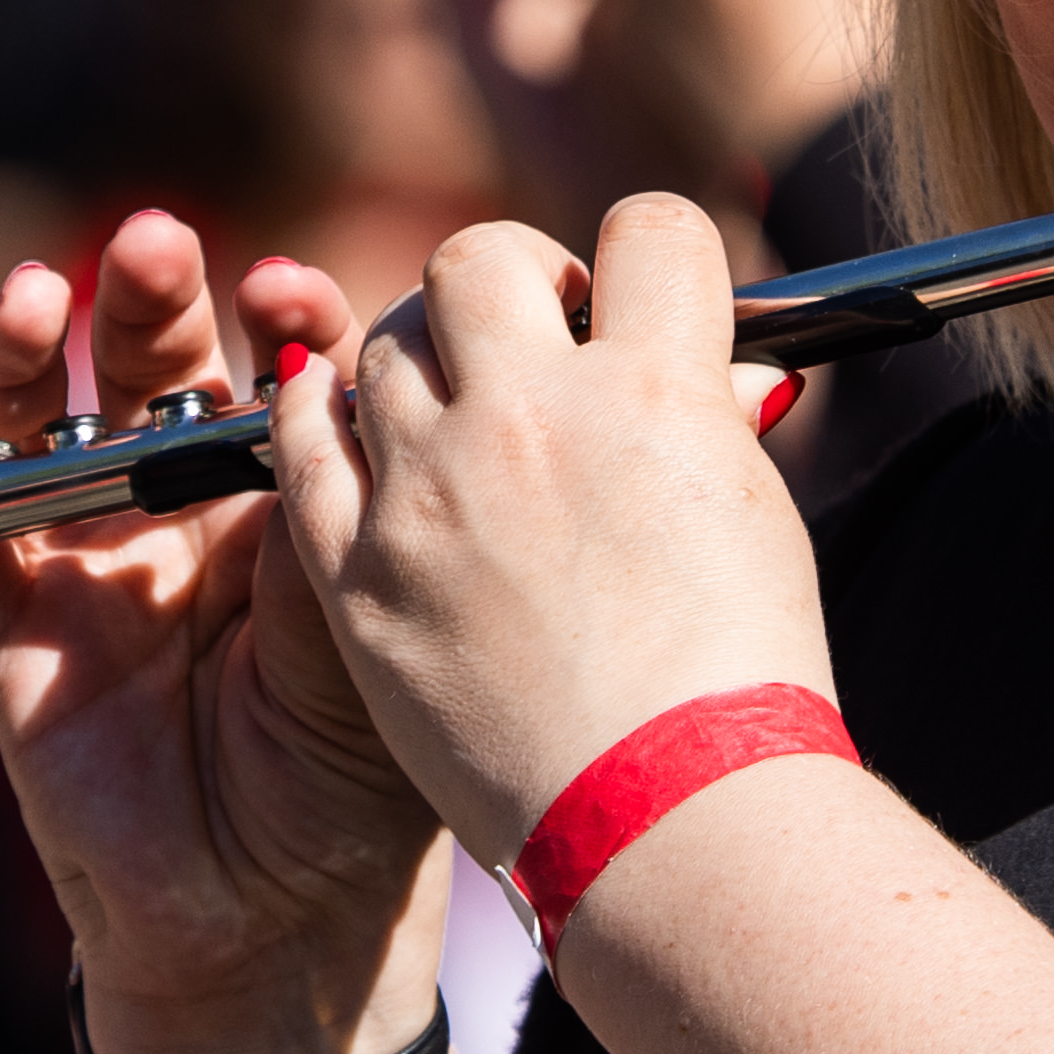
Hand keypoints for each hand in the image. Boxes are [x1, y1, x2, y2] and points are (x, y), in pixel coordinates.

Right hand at [0, 210, 444, 1053]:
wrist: (274, 931)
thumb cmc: (350, 780)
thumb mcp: (361, 632)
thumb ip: (324, 514)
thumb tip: (320, 374)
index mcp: (278, 505)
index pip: (266, 373)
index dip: (272, 318)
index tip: (286, 287)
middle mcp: (176, 521)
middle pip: (142, 375)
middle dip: (144, 300)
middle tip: (154, 243)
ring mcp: (83, 575)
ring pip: (30, 440)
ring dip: (21, 361)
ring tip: (35, 300)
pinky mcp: (7, 646)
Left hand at [268, 193, 833, 871]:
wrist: (664, 820)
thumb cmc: (737, 687)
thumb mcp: (753, 522)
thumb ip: (711, 424)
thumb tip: (715, 373)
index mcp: (655, 389)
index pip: (648, 233)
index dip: (648, 260)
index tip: (640, 301)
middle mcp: (531, 416)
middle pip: (481, 261)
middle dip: (511, 286)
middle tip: (533, 345)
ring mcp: (430, 491)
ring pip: (382, 342)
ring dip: (420, 358)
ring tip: (451, 413)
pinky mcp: (356, 571)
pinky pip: (300, 443)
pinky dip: (319, 418)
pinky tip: (343, 426)